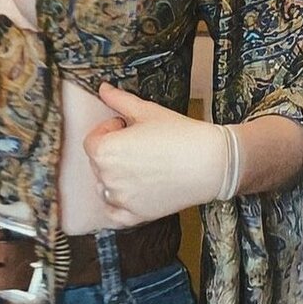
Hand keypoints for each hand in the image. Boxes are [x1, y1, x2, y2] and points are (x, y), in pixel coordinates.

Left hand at [82, 82, 226, 226]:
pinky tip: (130, 192)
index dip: (109, 130)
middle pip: (98, 163)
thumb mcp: (146, 110)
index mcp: (105, 151)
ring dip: (114, 175)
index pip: (92, 140)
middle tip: (138, 143)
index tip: (126, 126)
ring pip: (105, 186)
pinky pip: (114, 213)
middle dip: (113, 150)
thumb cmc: (179, 134)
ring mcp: (122, 199)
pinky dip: (116, 205)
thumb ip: (119, 100)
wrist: (211, 163)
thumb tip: (103, 88)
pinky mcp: (137, 215)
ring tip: (139, 164)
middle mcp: (108, 178)